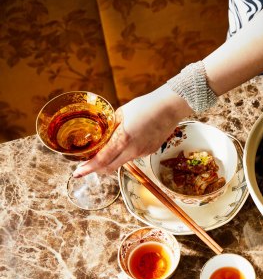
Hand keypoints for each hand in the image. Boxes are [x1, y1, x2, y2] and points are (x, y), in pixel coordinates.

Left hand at [73, 85, 190, 176]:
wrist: (169, 108)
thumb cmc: (145, 106)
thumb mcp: (121, 114)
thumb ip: (111, 128)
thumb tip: (102, 135)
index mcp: (123, 139)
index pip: (101, 160)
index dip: (88, 168)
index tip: (77, 172)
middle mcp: (133, 150)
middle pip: (110, 168)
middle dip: (97, 169)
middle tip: (87, 166)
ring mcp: (143, 152)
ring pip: (121, 162)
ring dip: (111, 160)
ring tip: (106, 151)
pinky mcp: (150, 151)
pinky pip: (133, 156)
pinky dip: (125, 153)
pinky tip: (127, 143)